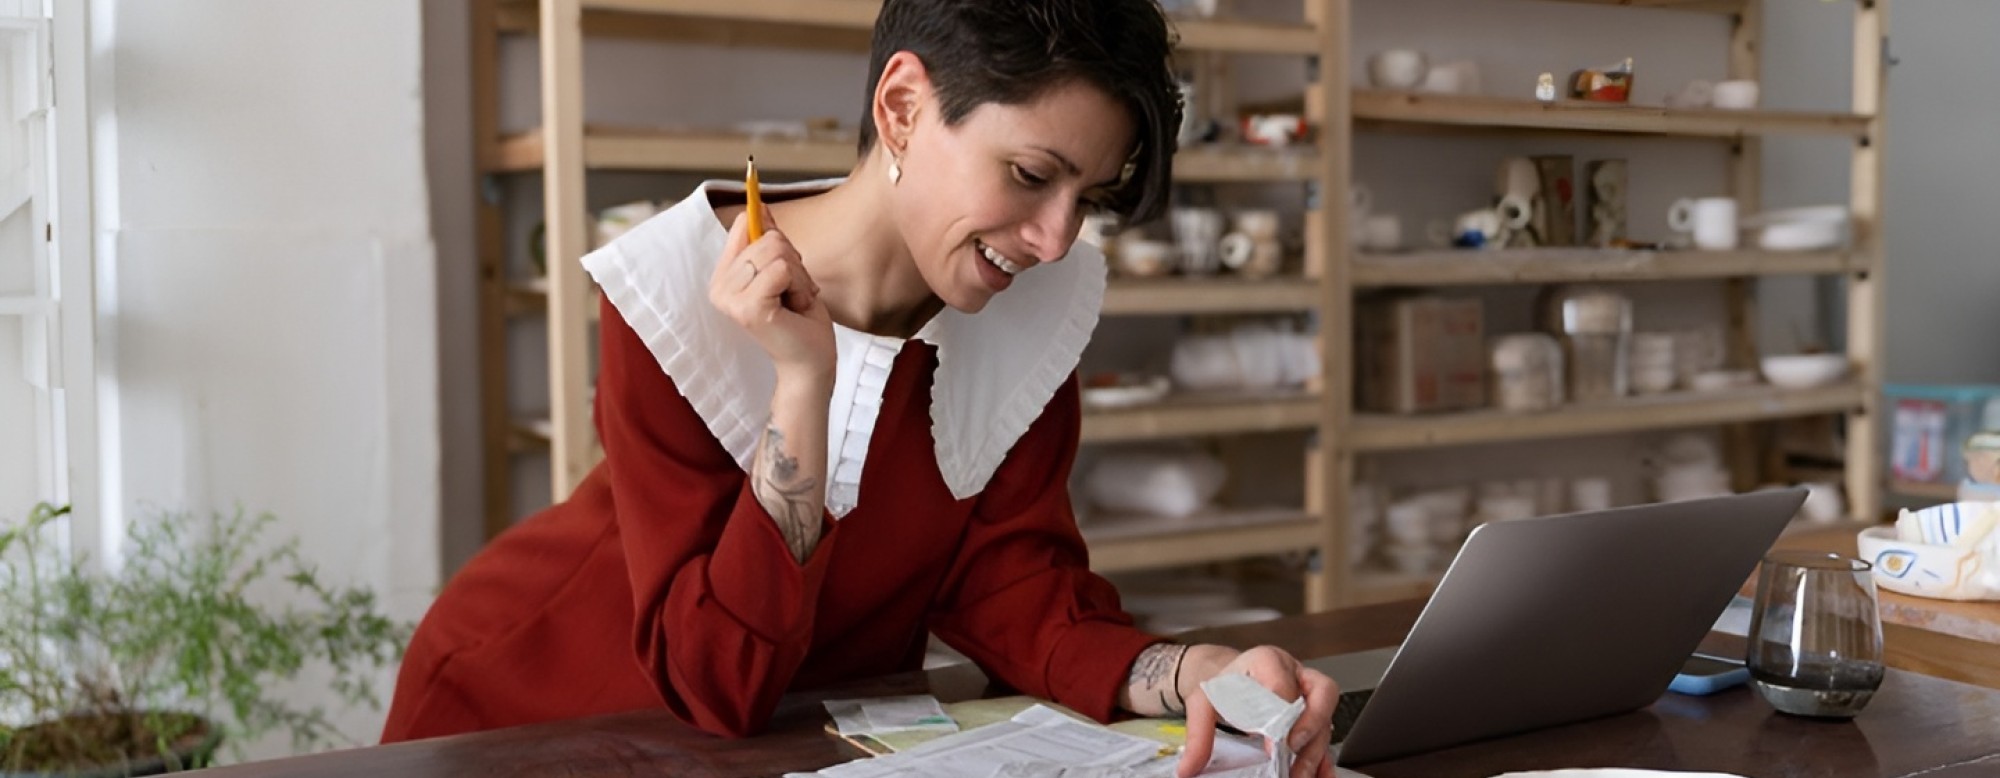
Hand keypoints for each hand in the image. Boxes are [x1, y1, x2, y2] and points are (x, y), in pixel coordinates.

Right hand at [708, 211, 832, 379]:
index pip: (744, 224)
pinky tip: (795, 307)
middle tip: (793, 292)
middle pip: (767, 237)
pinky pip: (782, 270)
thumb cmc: (800, 320)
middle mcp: (719, 286)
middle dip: (793, 262)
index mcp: (724, 276)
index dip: (773, 234)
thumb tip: (759, 205)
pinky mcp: (747, 308)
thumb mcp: (786, 270)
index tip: (786, 263)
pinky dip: (799, 286)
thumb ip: (768, 239)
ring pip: (776, 251)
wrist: (810, 362)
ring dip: (798, 276)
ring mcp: (730, 298)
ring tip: (793, 300)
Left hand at [1177, 645, 1338, 777]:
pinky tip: (1319, 776)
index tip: (1271, 742)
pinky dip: (1325, 760)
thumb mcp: (1204, 703)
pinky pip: (1327, 737)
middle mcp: (1296, 673)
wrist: (1231, 684)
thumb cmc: (1225, 687)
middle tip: (1292, 750)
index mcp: (1268, 660)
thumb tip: (1188, 768)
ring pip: (1328, 718)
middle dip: (1310, 725)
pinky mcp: (1315, 716)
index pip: (1282, 683)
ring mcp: (1309, 695)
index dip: (1280, 712)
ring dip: (1315, 750)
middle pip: (1322, 692)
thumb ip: (1198, 734)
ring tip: (1298, 774)